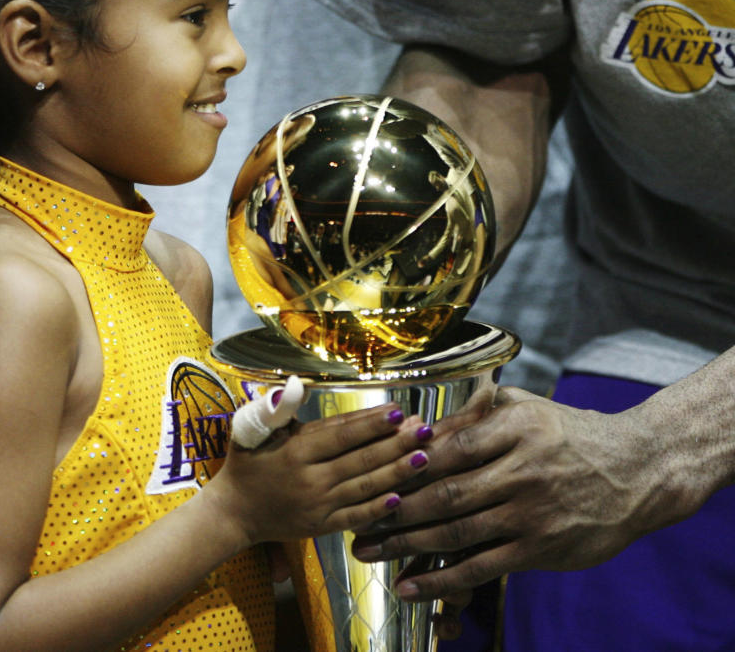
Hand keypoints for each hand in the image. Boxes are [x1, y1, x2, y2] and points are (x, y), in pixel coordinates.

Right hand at [207, 404, 433, 547]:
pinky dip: (379, 509)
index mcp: (295, 450)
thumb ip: (275, 408)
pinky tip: (401, 497)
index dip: (370, 423)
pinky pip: (356, 517)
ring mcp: (318, 506)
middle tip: (424, 428)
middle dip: (395, 443)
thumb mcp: (250, 429)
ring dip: (397, 472)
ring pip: (364, 487)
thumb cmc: (246, 462)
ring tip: (424, 456)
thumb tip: (294, 385)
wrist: (232, 513)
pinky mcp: (322, 527)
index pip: (340, 434)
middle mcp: (310, 479)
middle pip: (360, 459)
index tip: (397, 410)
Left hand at [351, 387, 673, 601]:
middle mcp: (520, 471)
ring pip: (456, 532)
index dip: (406, 461)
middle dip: (394, 509)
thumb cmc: (571, 434)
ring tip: (368, 552)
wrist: (637, 473)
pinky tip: (410, 586)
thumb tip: (427, 418)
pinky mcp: (539, 550)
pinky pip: (481, 567)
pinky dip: (442, 580)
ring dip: (406, 545)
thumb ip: (479, 410)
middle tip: (355, 518)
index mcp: (514, 429)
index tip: (371, 470)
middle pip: (444, 492)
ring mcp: (530, 514)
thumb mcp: (528, 407)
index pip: (449, 446)